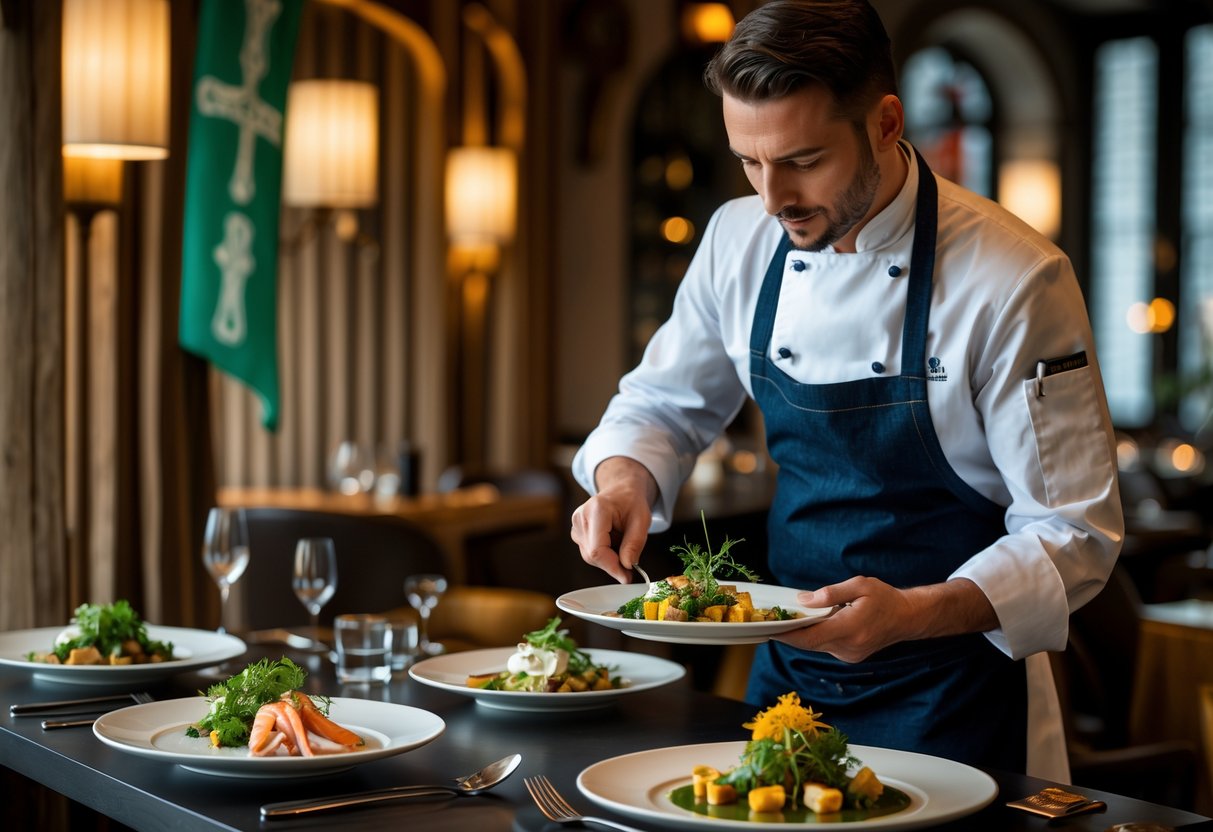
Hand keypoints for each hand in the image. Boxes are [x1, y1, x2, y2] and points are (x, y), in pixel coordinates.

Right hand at [570, 457, 657, 583]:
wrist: (621, 490)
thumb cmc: (631, 502)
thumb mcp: (642, 520)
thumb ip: (635, 543)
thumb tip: (627, 565)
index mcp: (597, 510)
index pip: (598, 549)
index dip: (612, 566)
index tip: (627, 576)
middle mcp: (581, 516)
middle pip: (592, 554)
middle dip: (613, 563)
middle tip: (631, 562)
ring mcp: (576, 524)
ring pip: (590, 556)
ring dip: (609, 557)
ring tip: (622, 540)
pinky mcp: (576, 531)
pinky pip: (588, 552)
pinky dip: (604, 553)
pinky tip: (613, 541)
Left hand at [775, 576, 997, 662]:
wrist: (907, 618)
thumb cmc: (884, 598)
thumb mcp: (859, 586)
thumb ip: (830, 594)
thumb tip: (803, 600)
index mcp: (850, 628)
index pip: (810, 637)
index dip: (787, 634)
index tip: (769, 628)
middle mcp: (848, 647)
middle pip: (809, 643)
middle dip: (790, 631)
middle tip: (772, 619)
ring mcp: (849, 655)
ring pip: (816, 646)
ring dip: (803, 633)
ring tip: (791, 618)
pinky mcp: (850, 657)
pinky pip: (825, 647)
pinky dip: (816, 636)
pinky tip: (814, 623)